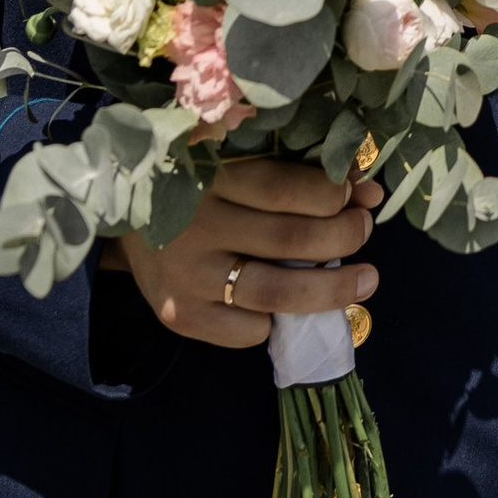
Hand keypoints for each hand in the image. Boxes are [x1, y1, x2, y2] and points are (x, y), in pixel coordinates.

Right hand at [104, 159, 377, 348]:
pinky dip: (278, 320)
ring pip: (276, 291)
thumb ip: (300, 176)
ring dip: (332, 289)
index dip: (331, 194)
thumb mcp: (239, 167)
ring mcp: (186, 276)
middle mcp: (195, 226)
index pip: (284, 188)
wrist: (127, 220)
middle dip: (344, 237)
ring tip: (366, 281)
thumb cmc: (200, 187)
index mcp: (211, 176)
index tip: (354, 194)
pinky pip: (247, 331)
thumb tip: (369, 192)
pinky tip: (286, 307)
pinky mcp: (179, 315)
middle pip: (290, 240)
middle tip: (364, 231)